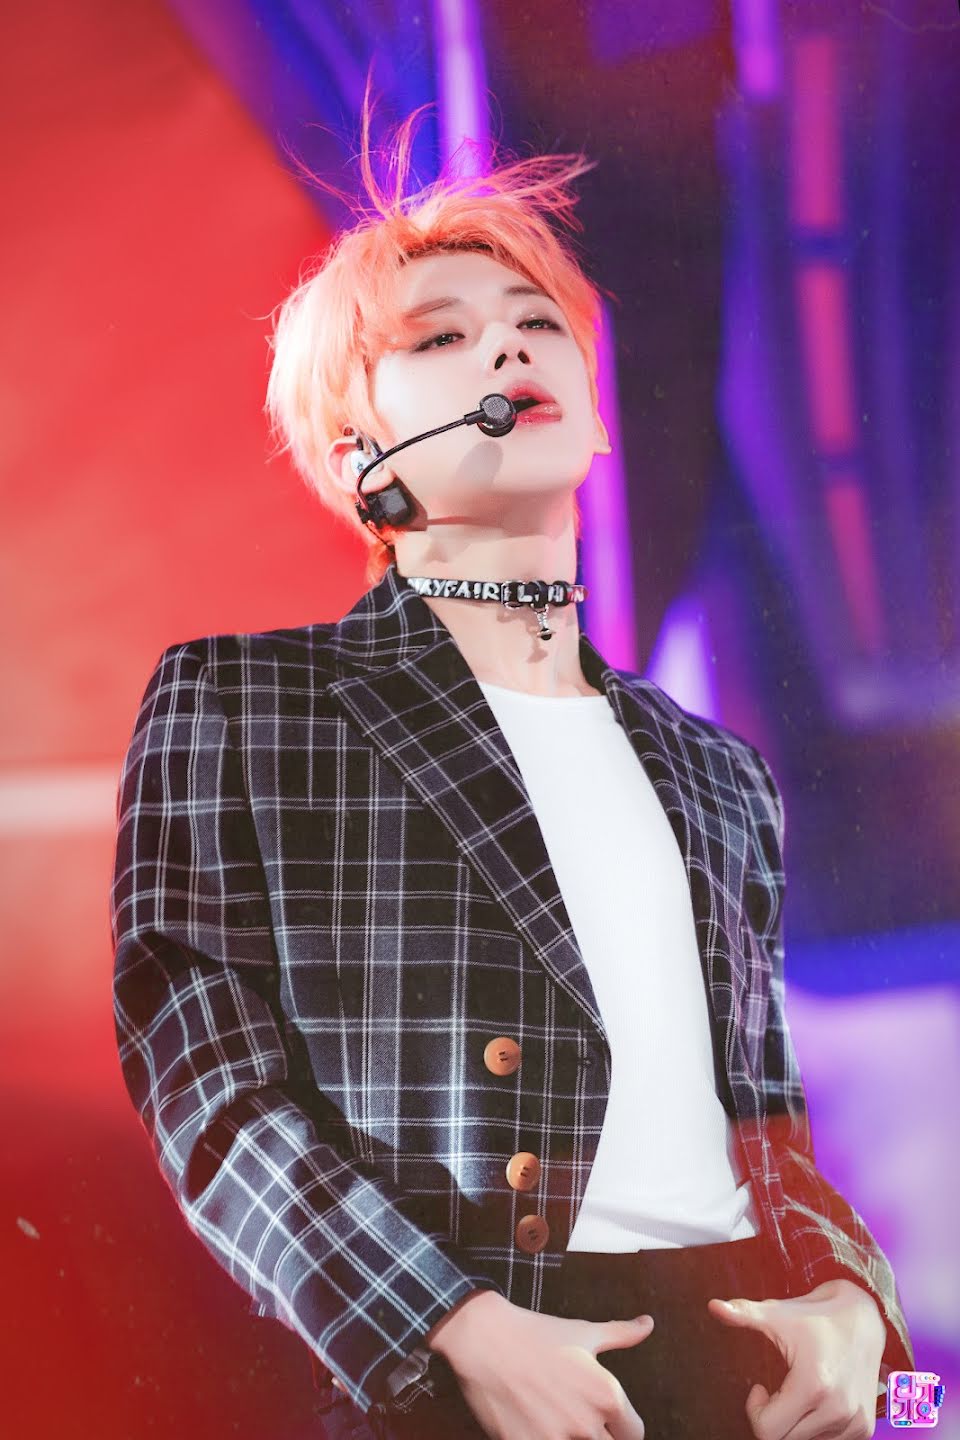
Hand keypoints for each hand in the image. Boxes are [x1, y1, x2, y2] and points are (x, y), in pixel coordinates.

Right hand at [429, 1290, 653, 1439]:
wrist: (485, 1339)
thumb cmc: (536, 1334)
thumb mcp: (583, 1332)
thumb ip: (621, 1334)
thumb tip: (647, 1324)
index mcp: (607, 1396)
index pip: (635, 1434)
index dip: (623, 1427)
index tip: (608, 1420)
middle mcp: (587, 1424)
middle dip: (600, 1435)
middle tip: (578, 1418)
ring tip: (558, 1422)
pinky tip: (537, 1427)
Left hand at [707, 1277, 886, 1439]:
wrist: (864, 1318)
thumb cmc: (816, 1317)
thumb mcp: (778, 1315)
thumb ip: (744, 1314)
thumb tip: (712, 1306)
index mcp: (813, 1385)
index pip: (769, 1431)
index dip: (755, 1412)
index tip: (760, 1387)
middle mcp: (837, 1410)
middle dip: (774, 1418)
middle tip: (777, 1392)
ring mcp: (854, 1422)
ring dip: (795, 1425)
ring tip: (797, 1394)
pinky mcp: (864, 1428)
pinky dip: (815, 1429)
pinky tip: (816, 1403)